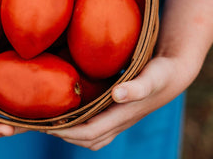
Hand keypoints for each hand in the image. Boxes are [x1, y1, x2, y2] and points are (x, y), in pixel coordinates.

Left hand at [46, 55, 185, 149]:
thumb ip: (136, 87)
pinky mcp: (118, 113)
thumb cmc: (160, 74)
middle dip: (65, 135)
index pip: (89, 131)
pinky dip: (81, 127)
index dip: (67, 131)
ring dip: (72, 134)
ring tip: (53, 122)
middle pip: (88, 139)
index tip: (47, 124)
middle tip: (43, 124)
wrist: (171, 76)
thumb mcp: (151, 77)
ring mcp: (119, 120)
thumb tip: (117, 94)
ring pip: (92, 137)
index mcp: (122, 115)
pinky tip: (72, 114)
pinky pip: (97, 128)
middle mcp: (119, 121)